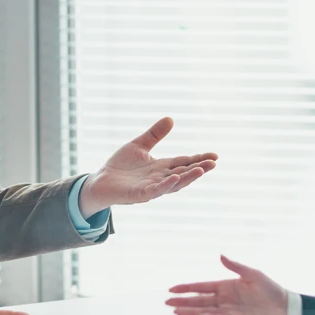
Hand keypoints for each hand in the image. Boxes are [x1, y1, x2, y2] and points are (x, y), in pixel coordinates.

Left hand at [79, 117, 217, 215]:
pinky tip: (174, 178)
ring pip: (173, 184)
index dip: (199, 159)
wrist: (99, 182)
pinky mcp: (138, 195)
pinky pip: (154, 191)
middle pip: (183, 173)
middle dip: (198, 168)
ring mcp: (150, 188)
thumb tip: (170, 119)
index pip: (184, 162)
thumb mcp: (138, 145)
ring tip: (200, 170)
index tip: (215, 156)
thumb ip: (154, 134)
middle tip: (214, 163)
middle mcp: (159, 178)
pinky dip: (166, 185)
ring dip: (187, 178)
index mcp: (161, 167)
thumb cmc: (120, 166)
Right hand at [165, 255, 289, 314]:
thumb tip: (220, 256)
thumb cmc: (270, 290)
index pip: (201, 287)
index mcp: (226, 286)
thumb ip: (235, 266)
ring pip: (205, 311)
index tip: (172, 289)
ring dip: (191, 312)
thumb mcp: (253, 274)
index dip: (187, 288)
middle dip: (183, 302)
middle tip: (167, 303)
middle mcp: (224, 299)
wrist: (284, 308)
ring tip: (176, 312)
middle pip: (199, 300)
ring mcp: (228, 311)